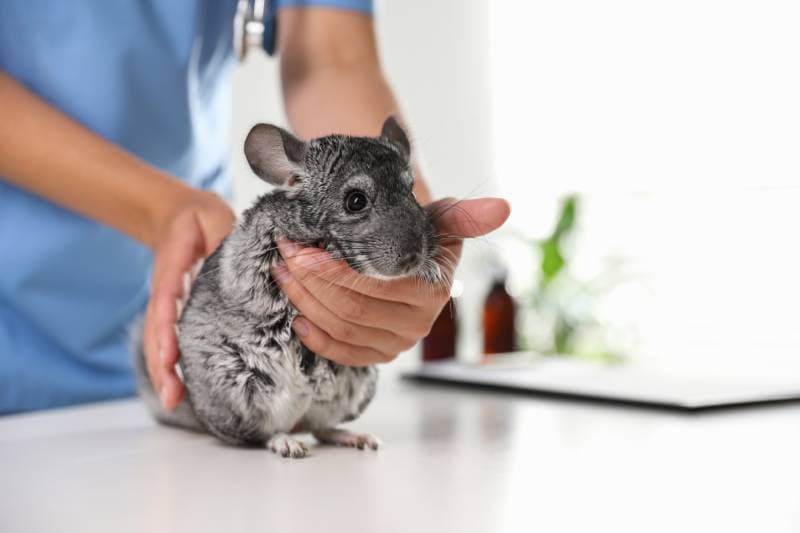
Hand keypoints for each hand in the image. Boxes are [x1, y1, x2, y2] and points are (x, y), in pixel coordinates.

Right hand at [143, 190, 235, 409]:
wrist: (179, 213)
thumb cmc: (200, 218)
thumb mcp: (214, 218)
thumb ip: (224, 238)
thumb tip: (243, 262)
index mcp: (172, 268)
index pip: (166, 301)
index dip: (166, 330)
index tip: (168, 355)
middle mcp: (166, 290)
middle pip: (158, 331)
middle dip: (161, 364)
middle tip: (171, 396)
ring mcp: (168, 302)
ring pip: (160, 340)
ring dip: (164, 370)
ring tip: (173, 401)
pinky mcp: (176, 310)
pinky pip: (170, 339)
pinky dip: (172, 363)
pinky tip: (180, 388)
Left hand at [272, 197, 510, 365]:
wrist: (412, 257)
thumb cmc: (419, 235)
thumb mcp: (440, 221)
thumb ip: (465, 217)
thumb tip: (502, 208)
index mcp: (432, 290)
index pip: (372, 286)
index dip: (329, 270)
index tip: (298, 246)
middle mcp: (418, 323)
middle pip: (351, 310)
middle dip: (309, 282)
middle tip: (283, 255)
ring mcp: (398, 343)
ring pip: (342, 329)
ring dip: (305, 302)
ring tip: (282, 273)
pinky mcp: (380, 354)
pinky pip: (343, 353)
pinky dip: (316, 336)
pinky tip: (297, 315)